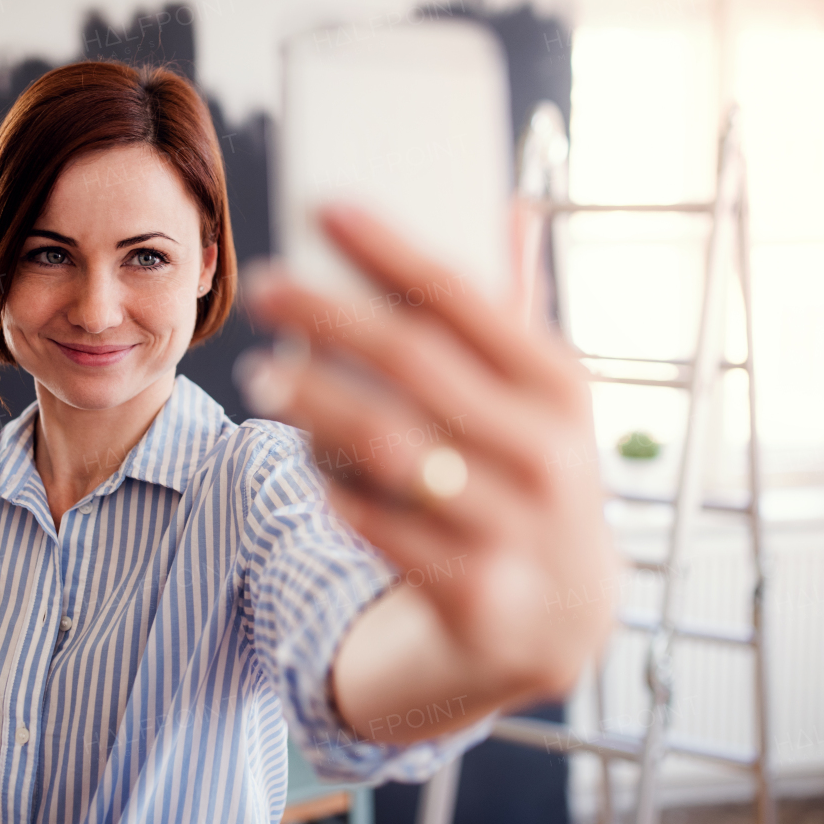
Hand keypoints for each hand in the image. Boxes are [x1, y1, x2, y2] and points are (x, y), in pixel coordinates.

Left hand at [242, 202, 618, 738]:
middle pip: (412, 361)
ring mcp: (512, 526)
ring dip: (311, 400)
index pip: (462, 297)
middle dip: (326, 313)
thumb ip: (516, 311)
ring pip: (385, 445)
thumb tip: (505, 207)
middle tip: (264, 287)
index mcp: (560, 386)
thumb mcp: (543, 400)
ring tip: (261, 375)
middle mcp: (546, 452)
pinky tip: (305, 461)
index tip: (322, 207)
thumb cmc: (533, 474)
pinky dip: (331, 486)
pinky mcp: (472, 590)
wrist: (563, 615)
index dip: (387, 247)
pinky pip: (375, 524)